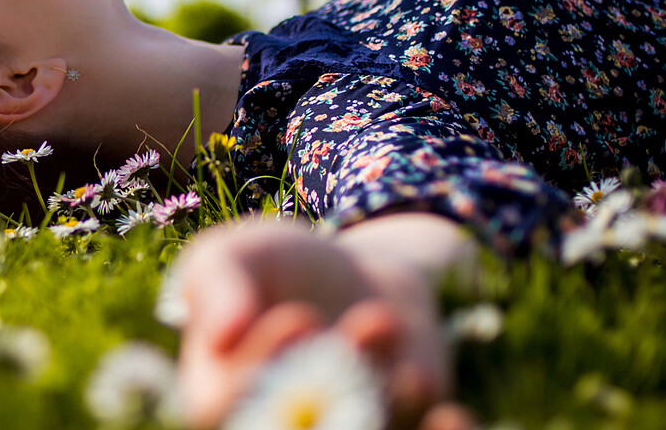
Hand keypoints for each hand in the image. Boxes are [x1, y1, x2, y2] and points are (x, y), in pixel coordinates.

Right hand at [174, 218, 475, 428]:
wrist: (358, 279)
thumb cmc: (279, 267)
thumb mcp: (236, 254)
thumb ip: (216, 281)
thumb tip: (224, 332)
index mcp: (218, 398)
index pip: (221, 411)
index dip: (258, 376)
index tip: (296, 317)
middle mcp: (276, 427)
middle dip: (329, 391)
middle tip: (358, 329)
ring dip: (385, 395)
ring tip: (381, 320)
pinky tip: (449, 416)